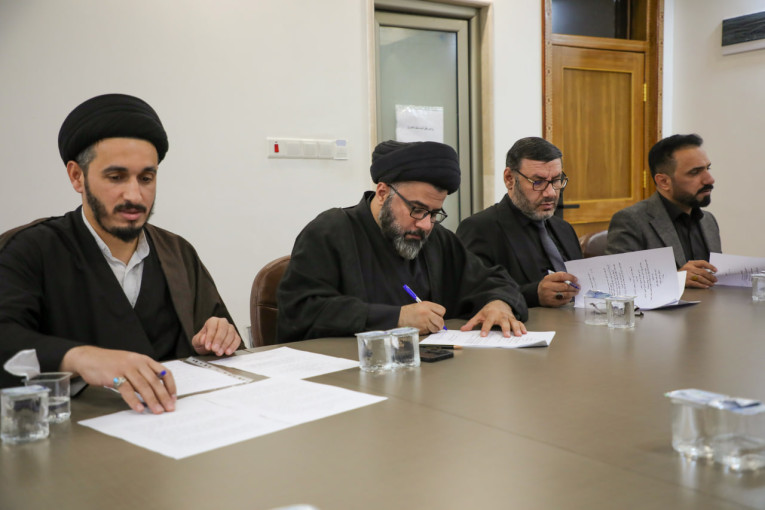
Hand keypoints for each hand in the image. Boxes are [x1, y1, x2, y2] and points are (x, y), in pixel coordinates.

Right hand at [60, 345, 175, 413]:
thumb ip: (143, 375)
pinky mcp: (114, 375)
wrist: (89, 358)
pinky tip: (139, 408)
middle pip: (155, 381)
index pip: (164, 372)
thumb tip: (155, 393)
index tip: (173, 398)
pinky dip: (134, 400)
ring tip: (157, 411)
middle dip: (164, 396)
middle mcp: (137, 362)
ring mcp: (126, 368)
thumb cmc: (111, 363)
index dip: (171, 386)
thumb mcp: (131, 364)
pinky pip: (127, 390)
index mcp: (144, 360)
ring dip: (152, 400)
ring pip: (143, 386)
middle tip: (169, 408)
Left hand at [192, 317, 240, 355]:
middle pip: (223, 328)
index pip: (213, 326)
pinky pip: (237, 340)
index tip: (208, 346)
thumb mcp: (196, 341)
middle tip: (215, 349)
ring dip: (225, 344)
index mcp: (212, 321)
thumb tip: (203, 338)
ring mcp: (230, 329)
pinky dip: (233, 346)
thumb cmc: (203, 342)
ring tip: (219, 352)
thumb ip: (199, 339)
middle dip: (219, 340)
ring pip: (231, 334)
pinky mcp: (236, 336)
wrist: (208, 347)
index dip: (210, 336)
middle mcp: (222, 323)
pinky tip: (227, 352)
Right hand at [399, 301, 445, 333]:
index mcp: (427, 305)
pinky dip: (427, 330)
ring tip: (429, 326)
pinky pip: (429, 331)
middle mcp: (427, 313)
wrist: (399, 317)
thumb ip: (431, 309)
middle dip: (440, 324)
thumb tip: (439, 317)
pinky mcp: (421, 329)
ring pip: (436, 328)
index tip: (438, 316)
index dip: (440, 314)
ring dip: (434, 328)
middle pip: (441, 321)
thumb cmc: (409, 311)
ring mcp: (424, 321)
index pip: (442, 310)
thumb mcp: (421, 305)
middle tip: (437, 324)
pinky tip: (422, 327)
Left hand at [460, 300, 526, 336]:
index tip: (483, 335)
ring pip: (513, 322)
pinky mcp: (513, 318)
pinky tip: (524, 332)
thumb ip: (472, 323)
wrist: (499, 302)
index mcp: (491, 314)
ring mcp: (508, 317)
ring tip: (518, 335)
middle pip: (503, 322)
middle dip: (506, 328)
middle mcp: (500, 315)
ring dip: (516, 328)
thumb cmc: (488, 310)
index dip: (485, 329)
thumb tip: (463, 329)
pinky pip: (519, 322)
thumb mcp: (479, 315)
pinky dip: (522, 327)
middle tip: (507, 336)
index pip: (487, 322)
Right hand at [538, 272, 579, 306]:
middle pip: (565, 286)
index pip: (561, 276)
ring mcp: (550, 296)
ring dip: (573, 293)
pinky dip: (569, 299)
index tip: (576, 280)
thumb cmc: (546, 285)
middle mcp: (548, 287)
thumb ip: (559, 277)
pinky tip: (570, 297)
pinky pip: (564, 301)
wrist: (537, 295)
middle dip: (574, 287)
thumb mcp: (550, 278)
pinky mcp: (552, 303)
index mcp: (548, 279)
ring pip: (565, 294)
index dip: (571, 277)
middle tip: (578, 287)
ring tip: (576, 291)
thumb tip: (573, 280)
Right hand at [681, 260, 717, 288]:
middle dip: (711, 276)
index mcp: (691, 263)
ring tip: (712, 284)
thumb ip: (697, 268)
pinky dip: (702, 285)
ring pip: (701, 278)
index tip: (715, 270)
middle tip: (715, 280)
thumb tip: (710, 272)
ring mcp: (687, 275)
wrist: (673, 278)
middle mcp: (689, 268)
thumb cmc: (683, 273)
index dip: (710, 266)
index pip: (703, 263)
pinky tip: (706, 286)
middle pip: (703, 272)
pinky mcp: (686, 281)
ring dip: (708, 282)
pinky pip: (696, 283)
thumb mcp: (689, 267)